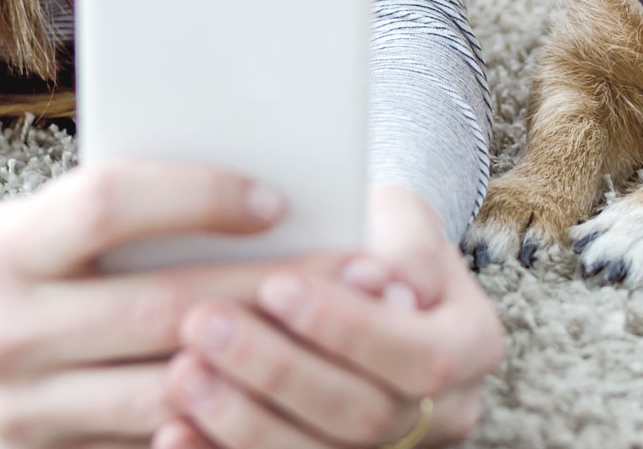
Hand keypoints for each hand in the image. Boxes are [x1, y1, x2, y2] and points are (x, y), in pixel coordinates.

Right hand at [0, 160, 335, 447]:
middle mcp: (4, 332)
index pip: (108, 205)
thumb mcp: (24, 224)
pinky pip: (140, 447)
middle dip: (271, 293)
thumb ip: (109, 223)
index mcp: (3, 249)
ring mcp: (16, 413)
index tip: (274, 197)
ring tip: (336, 343)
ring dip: (262, 369)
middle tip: (357, 275)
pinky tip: (274, 408)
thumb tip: (246, 204)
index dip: (196, 197)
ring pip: (166, 395)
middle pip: (160, 310)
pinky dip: (211, 428)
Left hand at [160, 185, 504, 446]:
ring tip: (180, 373)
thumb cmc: (371, 232)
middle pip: (365, 416)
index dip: (347, 328)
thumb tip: (387, 281)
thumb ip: (401, 242)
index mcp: (471, 346)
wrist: (357, 276)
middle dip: (279, 373)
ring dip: (243, 423)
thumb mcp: (396, 215)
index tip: (275, 285)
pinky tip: (171, 433)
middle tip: (204, 325)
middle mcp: (444, 414)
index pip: (419, 355)